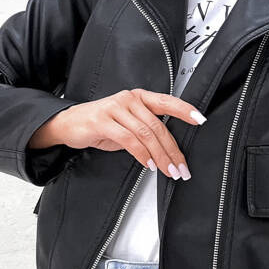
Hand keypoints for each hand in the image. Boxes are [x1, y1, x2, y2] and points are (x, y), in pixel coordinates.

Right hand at [29, 89, 205, 179]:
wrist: (68, 124)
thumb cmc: (100, 124)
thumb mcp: (127, 124)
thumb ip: (146, 130)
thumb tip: (169, 148)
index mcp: (138, 97)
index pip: (167, 101)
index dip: (185, 110)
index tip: (201, 119)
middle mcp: (129, 99)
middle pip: (158, 126)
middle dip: (173, 150)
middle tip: (182, 167)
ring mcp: (115, 108)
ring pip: (146, 134)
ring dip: (160, 156)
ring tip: (168, 171)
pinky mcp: (103, 121)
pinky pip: (128, 139)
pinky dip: (141, 154)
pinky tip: (149, 164)